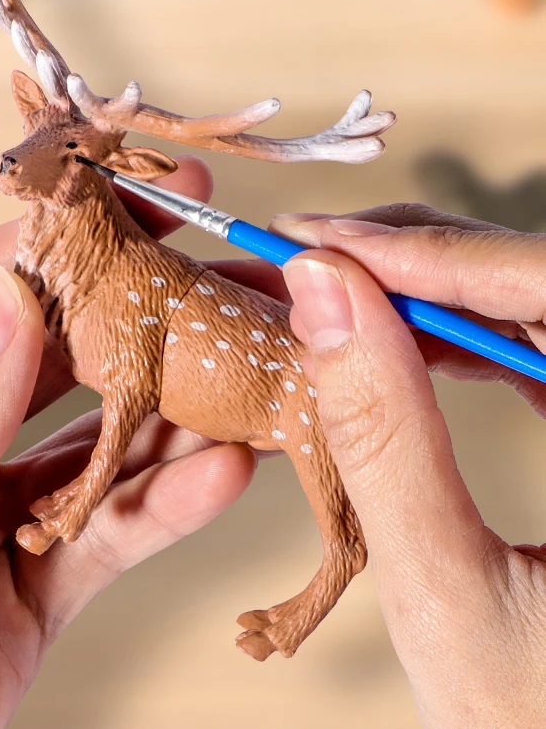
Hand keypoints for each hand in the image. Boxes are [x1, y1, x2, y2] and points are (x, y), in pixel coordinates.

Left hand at [0, 157, 254, 728]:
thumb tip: (11, 303)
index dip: (65, 245)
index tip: (149, 202)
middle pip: (57, 362)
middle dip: (147, 320)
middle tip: (237, 287)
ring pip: (97, 448)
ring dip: (176, 413)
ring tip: (251, 374)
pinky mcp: (18, 609)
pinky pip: (102, 543)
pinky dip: (164, 509)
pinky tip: (220, 474)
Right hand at [272, 202, 545, 728]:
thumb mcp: (445, 593)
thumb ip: (383, 439)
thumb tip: (322, 295)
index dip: (434, 255)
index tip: (324, 241)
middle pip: (535, 281)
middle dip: (417, 261)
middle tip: (310, 255)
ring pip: (526, 305)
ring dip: (426, 292)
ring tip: (333, 290)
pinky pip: (530, 349)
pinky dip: (455, 336)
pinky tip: (393, 339)